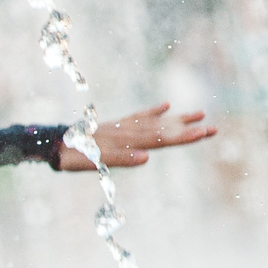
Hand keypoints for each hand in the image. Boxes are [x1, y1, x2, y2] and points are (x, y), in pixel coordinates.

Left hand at [57, 103, 216, 169]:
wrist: (53, 144)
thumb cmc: (74, 156)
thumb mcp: (95, 161)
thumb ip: (121, 159)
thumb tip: (147, 157)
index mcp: (128, 141)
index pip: (162, 139)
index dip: (183, 137)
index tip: (205, 133)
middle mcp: (129, 132)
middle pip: (164, 130)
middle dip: (188, 130)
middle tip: (214, 128)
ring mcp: (123, 127)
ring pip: (156, 122)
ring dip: (178, 119)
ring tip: (200, 113)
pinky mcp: (115, 125)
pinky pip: (137, 117)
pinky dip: (152, 112)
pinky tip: (165, 106)